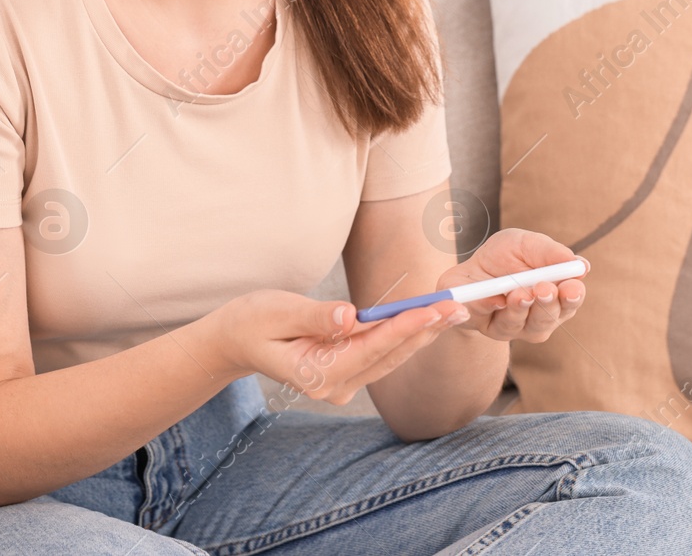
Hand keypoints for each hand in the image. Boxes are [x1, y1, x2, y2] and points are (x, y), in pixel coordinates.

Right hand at [211, 288, 468, 405]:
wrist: (234, 341)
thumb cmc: (251, 321)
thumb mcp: (276, 311)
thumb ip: (315, 315)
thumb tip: (350, 316)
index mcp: (316, 373)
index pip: (369, 348)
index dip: (403, 327)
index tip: (431, 309)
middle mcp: (334, 386)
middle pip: (388, 356)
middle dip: (423, 329)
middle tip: (457, 306)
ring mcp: (341, 384)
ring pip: (389, 357)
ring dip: (421, 334)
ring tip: (451, 311)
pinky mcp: (346, 374)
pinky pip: (381, 355)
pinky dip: (404, 337)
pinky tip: (426, 321)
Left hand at [434, 229, 587, 342]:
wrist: (468, 273)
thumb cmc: (503, 257)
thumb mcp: (524, 244)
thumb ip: (549, 252)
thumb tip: (581, 264)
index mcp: (556, 294)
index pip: (571, 299)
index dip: (573, 295)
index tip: (571, 287)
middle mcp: (540, 316)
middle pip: (550, 318)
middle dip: (548, 304)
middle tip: (543, 289)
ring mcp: (517, 327)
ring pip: (523, 325)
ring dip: (521, 307)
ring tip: (518, 293)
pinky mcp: (492, 329)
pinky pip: (493, 322)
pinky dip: (491, 309)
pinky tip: (494, 300)